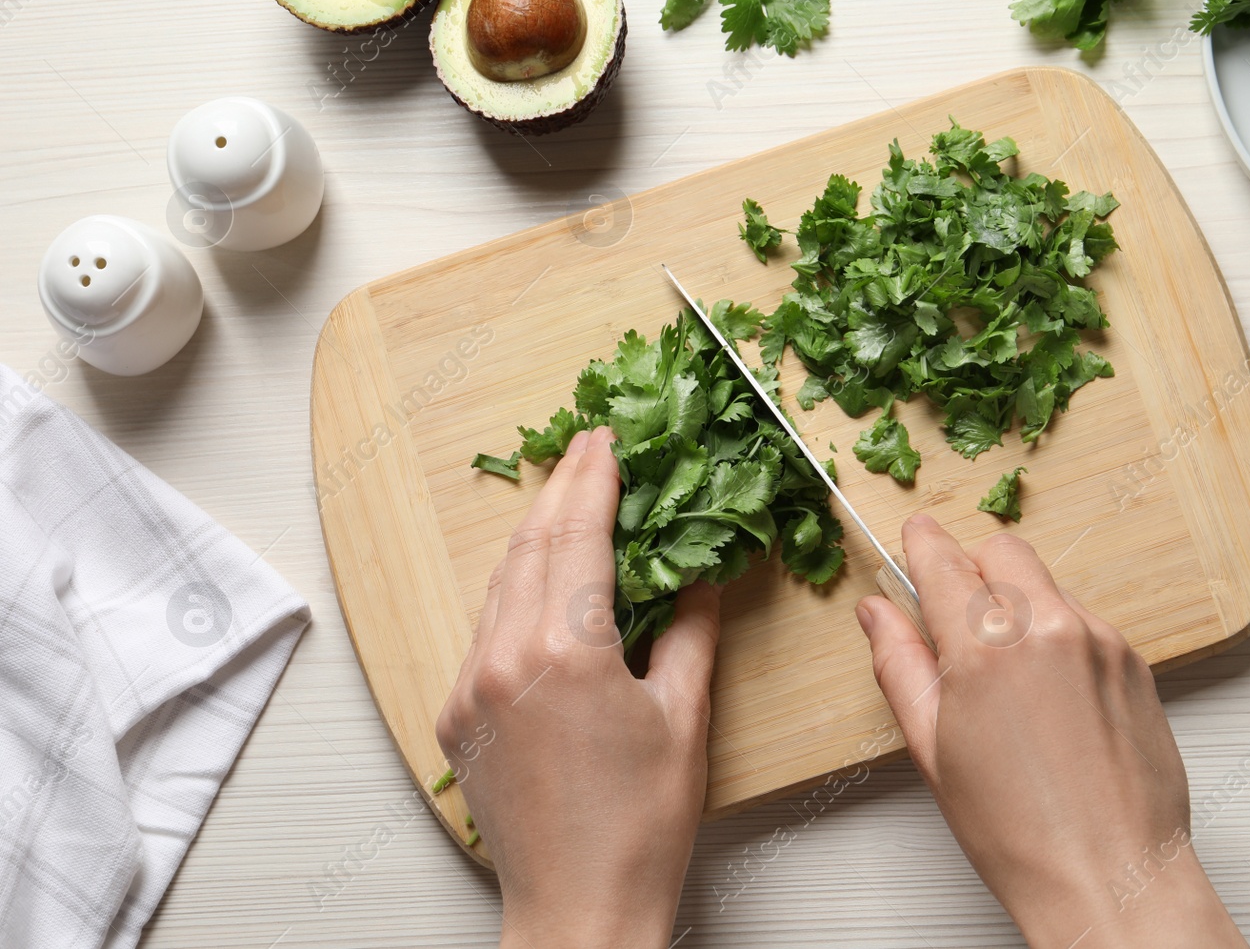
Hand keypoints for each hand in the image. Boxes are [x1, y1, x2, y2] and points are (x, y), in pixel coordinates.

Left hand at [436, 427, 719, 948]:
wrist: (579, 908)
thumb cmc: (640, 826)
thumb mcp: (683, 715)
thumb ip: (691, 630)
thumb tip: (699, 573)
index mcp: (566, 652)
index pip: (579, 536)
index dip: (595, 479)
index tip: (608, 440)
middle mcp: (504, 658)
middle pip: (530, 546)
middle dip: (561, 490)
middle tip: (589, 449)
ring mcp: (471, 686)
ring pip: (500, 583)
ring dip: (534, 535)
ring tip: (566, 500)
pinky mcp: (456, 714)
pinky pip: (485, 629)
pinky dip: (514, 590)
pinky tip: (541, 579)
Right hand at [856, 515, 1247, 948]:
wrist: (1111, 876)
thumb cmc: (1021, 832)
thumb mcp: (933, 749)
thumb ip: (900, 665)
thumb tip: (878, 614)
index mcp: (986, 647)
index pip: (944, 560)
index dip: (923, 543)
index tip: (916, 535)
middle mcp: (1050, 628)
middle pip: (1002, 552)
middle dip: (974, 569)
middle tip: (958, 620)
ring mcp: (1100, 640)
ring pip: (1046, 585)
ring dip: (1019, 608)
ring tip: (1010, 683)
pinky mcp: (1134, 660)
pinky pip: (1085, 622)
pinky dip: (1060, 639)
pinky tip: (1051, 700)